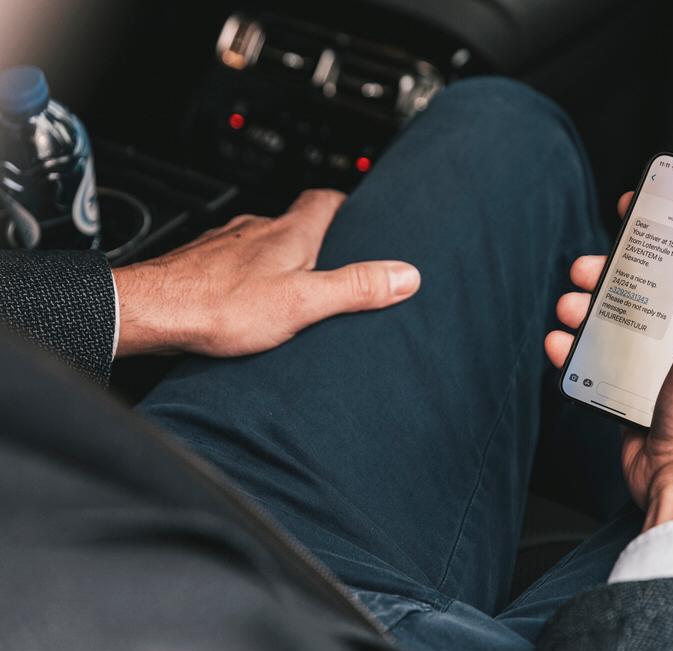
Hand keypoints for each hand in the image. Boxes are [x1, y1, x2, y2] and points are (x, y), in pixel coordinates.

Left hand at [113, 189, 420, 356]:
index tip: (360, 215)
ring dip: (279, 262)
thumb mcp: (303, 302)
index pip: (325, 199)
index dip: (346, 205)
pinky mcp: (199, 265)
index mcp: (288, 233)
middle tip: (334, 266)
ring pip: (262, 245)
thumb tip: (406, 275)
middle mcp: (255, 230)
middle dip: (317, 242)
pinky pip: (233, 265)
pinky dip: (247, 278)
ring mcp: (224, 245)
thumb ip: (355, 288)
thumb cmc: (219, 306)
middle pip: (295, 224)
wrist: (149, 313)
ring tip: (294, 292)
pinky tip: (248, 305)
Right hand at [545, 192, 672, 537]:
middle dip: (614, 271)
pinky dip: (576, 348)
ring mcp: (660, 366)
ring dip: (588, 308)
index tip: (640, 206)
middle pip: (647, 286)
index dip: (670, 228)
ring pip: (616, 320)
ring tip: (571, 307)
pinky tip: (562, 343)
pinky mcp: (633, 390)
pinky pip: (599, 359)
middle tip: (591, 267)